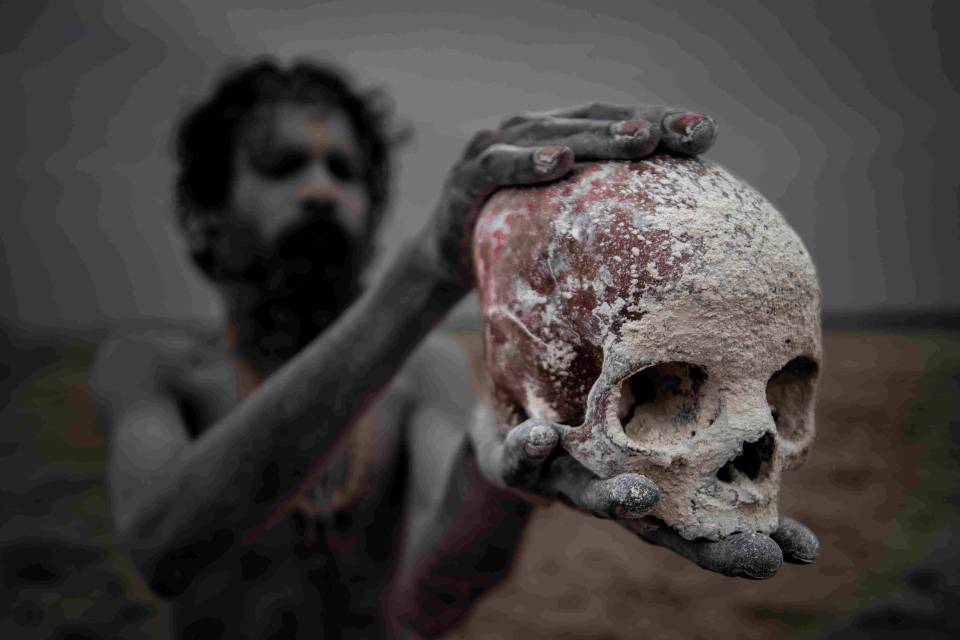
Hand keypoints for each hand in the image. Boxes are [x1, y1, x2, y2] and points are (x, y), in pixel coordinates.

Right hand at [423, 103, 718, 288]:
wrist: (450, 260)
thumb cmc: (519, 241)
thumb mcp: (568, 226)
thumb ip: (607, 216)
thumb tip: (680, 239)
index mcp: (564, 137)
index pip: (618, 122)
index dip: (661, 122)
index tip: (706, 134)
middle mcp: (532, 130)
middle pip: (593, 121)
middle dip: (642, 125)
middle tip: (685, 132)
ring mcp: (497, 146)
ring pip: (553, 134)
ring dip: (596, 137)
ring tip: (637, 140)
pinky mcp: (467, 174)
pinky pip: (500, 164)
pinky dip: (528, 161)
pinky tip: (559, 162)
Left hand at [469, 404, 819, 578]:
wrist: (507, 417)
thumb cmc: (595, 418)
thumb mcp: (649, 413)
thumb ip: (695, 415)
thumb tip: (774, 396)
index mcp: (650, 485)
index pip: (706, 520)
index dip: (750, 539)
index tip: (804, 554)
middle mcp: (612, 493)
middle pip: (659, 528)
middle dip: (705, 546)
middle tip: (757, 556)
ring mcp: (565, 483)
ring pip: (590, 500)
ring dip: (616, 501)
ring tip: (637, 495)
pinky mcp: (517, 463)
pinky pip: (520, 459)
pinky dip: (530, 449)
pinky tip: (544, 436)